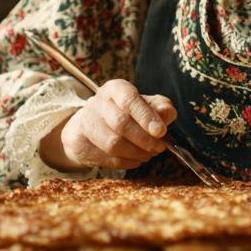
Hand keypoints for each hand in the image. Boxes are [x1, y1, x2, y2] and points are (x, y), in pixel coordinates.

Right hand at [40, 79, 176, 170]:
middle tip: (159, 147)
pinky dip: (128, 162)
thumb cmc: (125, 113)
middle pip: (121, 123)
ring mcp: (87, 123)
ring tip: (149, 154)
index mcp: (116, 88)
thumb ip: (159, 107)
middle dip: (144, 139)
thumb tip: (168, 113)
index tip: (161, 131)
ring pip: (113, 144)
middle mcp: (98, 102)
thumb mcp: (145, 105)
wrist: (92, 126)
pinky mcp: (82, 143)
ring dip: (137, 153)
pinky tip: (137, 159)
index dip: (146, 116)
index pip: (130, 100)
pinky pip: (108, 158)